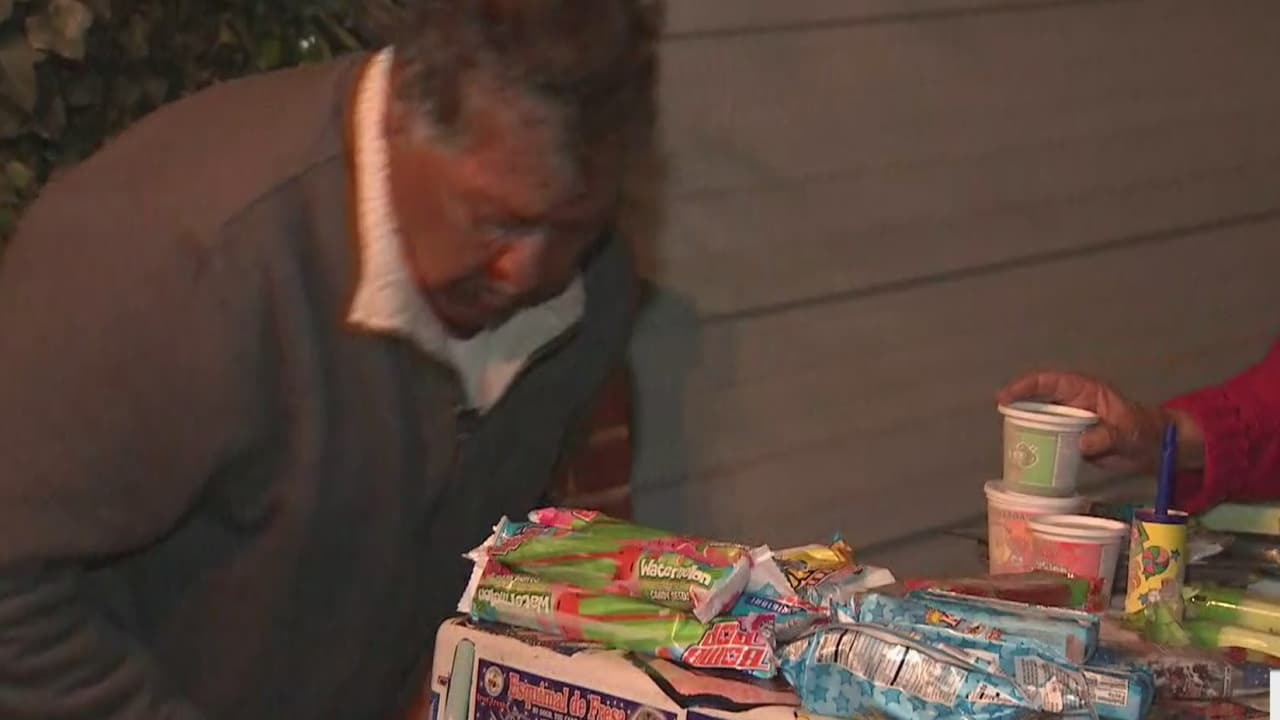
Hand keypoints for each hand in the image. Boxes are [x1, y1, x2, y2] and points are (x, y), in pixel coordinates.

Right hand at [996, 371, 1202, 474]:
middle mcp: (1072, 404)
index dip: (1025, 387)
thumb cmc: (1145, 429)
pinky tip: (1028, 458)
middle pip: (1038, 401)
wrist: (1156, 449)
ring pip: (1041, 422)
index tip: (1004, 397)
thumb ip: (1106, 436)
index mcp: (1084, 391)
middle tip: (999, 418)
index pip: (1049, 383)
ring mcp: (1070, 423)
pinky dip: (1038, 448)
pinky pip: (1050, 441)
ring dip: (1026, 430)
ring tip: (1010, 441)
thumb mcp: (1128, 430)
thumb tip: (1081, 444)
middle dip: (1017, 407)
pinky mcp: (1071, 441)